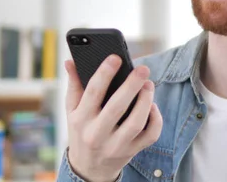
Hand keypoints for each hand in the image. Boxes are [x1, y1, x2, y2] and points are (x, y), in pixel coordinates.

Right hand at [64, 55, 163, 181]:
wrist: (89, 168)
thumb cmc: (82, 131)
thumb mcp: (73, 111)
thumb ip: (74, 86)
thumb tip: (71, 61)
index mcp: (81, 120)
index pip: (92, 93)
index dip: (104, 73)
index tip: (116, 57)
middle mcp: (97, 134)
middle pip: (117, 107)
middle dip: (131, 86)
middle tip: (143, 69)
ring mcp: (116, 145)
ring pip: (136, 123)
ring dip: (145, 101)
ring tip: (148, 84)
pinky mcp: (132, 151)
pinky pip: (150, 135)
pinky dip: (155, 118)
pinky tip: (153, 105)